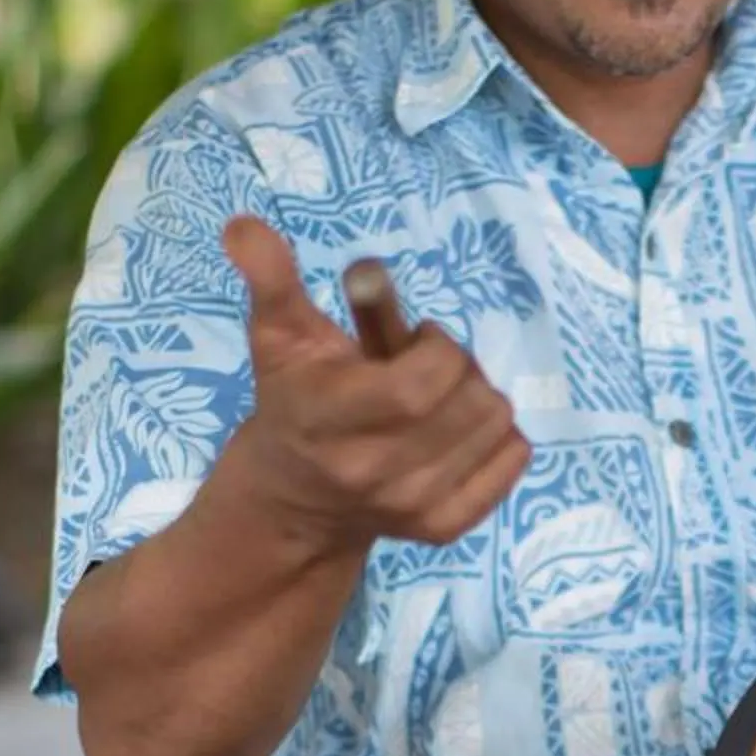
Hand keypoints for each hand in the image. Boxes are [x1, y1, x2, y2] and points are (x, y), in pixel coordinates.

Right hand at [223, 214, 530, 553]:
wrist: (295, 500)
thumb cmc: (293, 402)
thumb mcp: (278, 336)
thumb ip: (271, 279)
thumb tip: (243, 226)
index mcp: (331, 418)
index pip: (422, 384)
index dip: (438, 348)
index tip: (420, 338)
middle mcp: (374, 471)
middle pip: (470, 400)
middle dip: (462, 366)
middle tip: (432, 365)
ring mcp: (412, 506)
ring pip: (496, 425)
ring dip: (480, 396)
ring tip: (442, 398)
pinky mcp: (442, 529)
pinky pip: (512, 462)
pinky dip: (501, 436)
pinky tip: (462, 430)